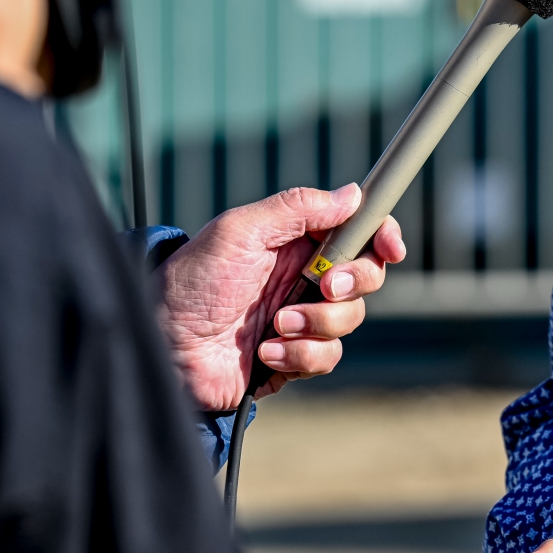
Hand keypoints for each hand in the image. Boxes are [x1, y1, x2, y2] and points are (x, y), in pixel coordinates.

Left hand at [155, 185, 405, 409]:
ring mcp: (301, 319)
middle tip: (321, 285)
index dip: (382, 236)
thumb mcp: (239, 231)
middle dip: (354, 281)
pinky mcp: (294, 358)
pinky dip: (300, 355)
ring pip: (350, 318)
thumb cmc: (190, 283)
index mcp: (296, 242)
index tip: (390, 248)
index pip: (357, 230)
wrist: (161, 347)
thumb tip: (353, 194)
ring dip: (317, 321)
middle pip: (366, 275)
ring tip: (275, 324)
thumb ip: (297, 208)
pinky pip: (327, 356)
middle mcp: (304, 278)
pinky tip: (264, 353)